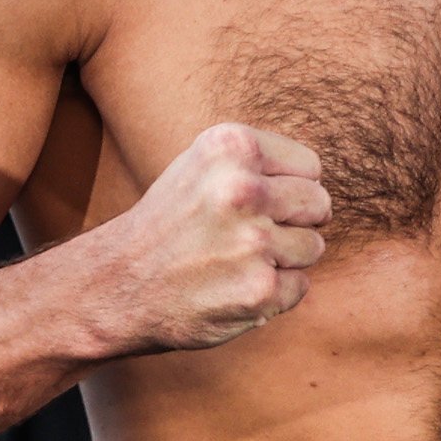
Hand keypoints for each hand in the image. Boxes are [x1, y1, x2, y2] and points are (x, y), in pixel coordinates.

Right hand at [89, 124, 326, 352]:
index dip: (288, 187)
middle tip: (246, 234)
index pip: (311, 166)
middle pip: (318, 204)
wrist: (118, 284)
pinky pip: (300, 286)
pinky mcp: (259, 290)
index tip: (252, 202)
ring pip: (313, 247)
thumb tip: (322, 183)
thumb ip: (261, 162)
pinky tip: (232, 286)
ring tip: (234, 259)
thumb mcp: (203, 166)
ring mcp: (252, 242)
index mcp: (231, 147)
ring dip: (283, 259)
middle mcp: (242, 189)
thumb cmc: (172, 222)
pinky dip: (273, 293)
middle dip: (293, 222)